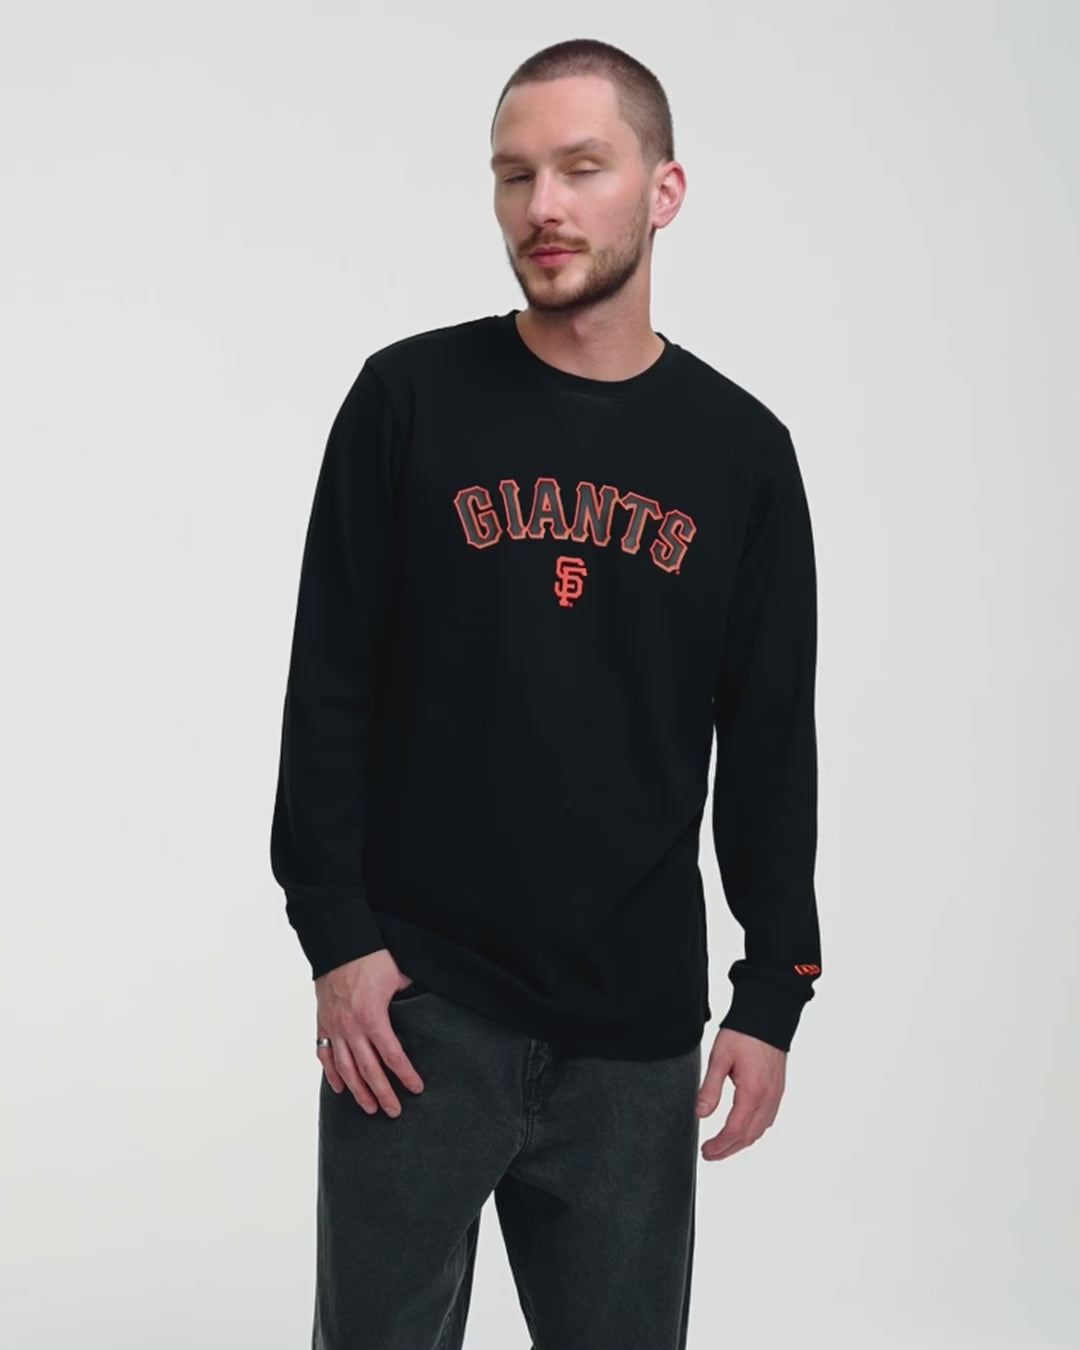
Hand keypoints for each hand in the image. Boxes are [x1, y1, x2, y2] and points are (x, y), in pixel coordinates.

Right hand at [315, 949, 425, 1116]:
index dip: (405, 1074)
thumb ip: (412, 992)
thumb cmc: (369, 955)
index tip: (416, 1088)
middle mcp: (351, 1027)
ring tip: (368, 1108)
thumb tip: (428, 997)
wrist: (338, 943)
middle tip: (393, 1111)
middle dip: (382, 1094)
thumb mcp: (398, 974)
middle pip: (368, 1070)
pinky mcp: (322, 1022)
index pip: (392, 1055)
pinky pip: (324, 1053)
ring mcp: (334, 1026)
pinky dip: (331, 1073)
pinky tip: (340, 1087)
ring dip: (357, 1091)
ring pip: (345, 1068)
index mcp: (373, 1017)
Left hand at [695, 1026, 785, 1160]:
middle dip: (728, 1149)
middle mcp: (768, 1098)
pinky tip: (743, 1130)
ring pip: (759, 1130)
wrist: (768, 1016)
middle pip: (748, 1136)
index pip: (735, 1130)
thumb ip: (710, 1088)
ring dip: (741, 1142)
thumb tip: (701, 1114)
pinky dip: (753, 1131)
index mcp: (752, 1092)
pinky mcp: (777, 1090)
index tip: (705, 1151)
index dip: (719, 1146)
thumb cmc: (743, 1033)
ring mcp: (776, 1095)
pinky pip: (767, 1119)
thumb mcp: (720, 1058)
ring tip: (723, 1147)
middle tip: (709, 1154)